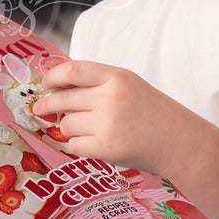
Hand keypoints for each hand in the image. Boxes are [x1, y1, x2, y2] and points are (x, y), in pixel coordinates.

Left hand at [30, 60, 184, 173]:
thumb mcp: (130, 85)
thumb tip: (57, 88)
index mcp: (117, 77)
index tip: (45, 83)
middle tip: (39, 108)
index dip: (53, 76)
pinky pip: (73, 145)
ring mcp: (107, 123)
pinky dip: (77, 146)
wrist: (179, 142)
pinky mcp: (106, 148)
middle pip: (63, 99)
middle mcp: (110, 97)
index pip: (74, 70)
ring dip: (69, 128)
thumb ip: (99, 83)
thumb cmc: (154, 113)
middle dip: (47, 104)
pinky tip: (91, 144)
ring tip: (88, 130)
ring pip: (66, 124)